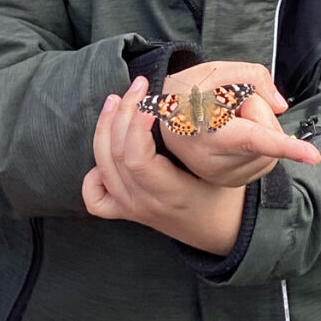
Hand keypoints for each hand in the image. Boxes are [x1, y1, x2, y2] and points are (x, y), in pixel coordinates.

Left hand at [82, 77, 246, 253]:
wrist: (222, 234)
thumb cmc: (227, 197)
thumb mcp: (226, 168)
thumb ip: (209, 139)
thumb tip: (198, 97)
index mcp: (171, 194)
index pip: (137, 160)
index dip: (137, 124)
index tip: (152, 98)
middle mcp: (145, 204)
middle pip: (116, 156)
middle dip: (123, 113)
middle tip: (138, 86)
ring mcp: (132, 209)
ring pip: (102, 167)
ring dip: (106, 128)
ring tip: (117, 101)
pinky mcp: (126, 212)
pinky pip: (95, 198)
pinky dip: (93, 174)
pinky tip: (105, 153)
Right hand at [156, 61, 320, 186]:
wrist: (161, 120)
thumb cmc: (188, 92)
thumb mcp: (215, 71)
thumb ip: (253, 77)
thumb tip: (281, 106)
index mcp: (208, 131)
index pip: (254, 138)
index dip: (285, 146)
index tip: (313, 156)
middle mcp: (215, 162)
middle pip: (267, 130)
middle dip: (257, 109)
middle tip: (227, 103)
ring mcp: (224, 177)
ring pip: (271, 148)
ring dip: (258, 127)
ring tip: (226, 120)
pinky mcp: (232, 183)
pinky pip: (265, 160)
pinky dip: (258, 144)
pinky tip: (232, 135)